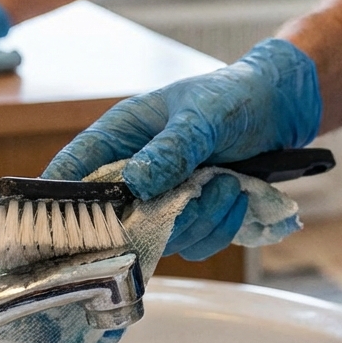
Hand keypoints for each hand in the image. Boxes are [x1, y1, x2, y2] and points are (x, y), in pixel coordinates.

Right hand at [43, 38, 321, 256]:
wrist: (279, 110)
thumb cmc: (231, 97)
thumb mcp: (202, 115)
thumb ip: (171, 148)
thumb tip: (136, 183)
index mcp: (119, 136)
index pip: (73, 169)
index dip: (62, 199)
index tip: (69, 226)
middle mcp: (132, 173)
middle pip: (117, 220)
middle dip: (158, 218)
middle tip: (194, 195)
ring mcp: (161, 201)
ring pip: (160, 239)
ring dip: (200, 220)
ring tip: (230, 184)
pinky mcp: (191, 219)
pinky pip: (193, 245)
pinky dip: (219, 228)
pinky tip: (238, 197)